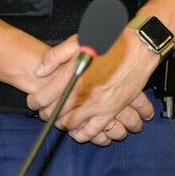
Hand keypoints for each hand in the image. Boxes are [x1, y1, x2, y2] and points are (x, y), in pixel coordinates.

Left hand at [27, 32, 156, 145]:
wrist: (140, 49)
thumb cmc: (111, 43)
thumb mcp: (78, 41)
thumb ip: (55, 56)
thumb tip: (40, 71)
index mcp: (71, 77)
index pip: (41, 99)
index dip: (34, 102)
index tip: (35, 101)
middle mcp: (82, 94)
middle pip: (53, 115)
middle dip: (47, 114)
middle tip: (47, 110)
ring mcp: (97, 105)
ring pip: (71, 126)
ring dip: (64, 125)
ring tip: (63, 119)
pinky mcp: (111, 111)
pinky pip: (93, 132)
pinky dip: (83, 134)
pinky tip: (80, 129)